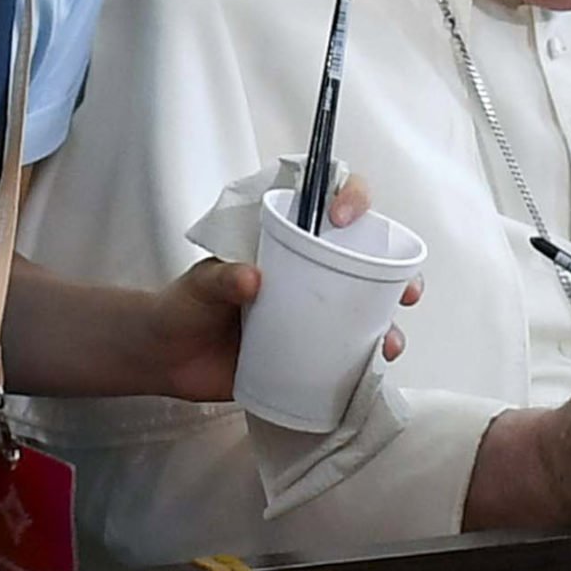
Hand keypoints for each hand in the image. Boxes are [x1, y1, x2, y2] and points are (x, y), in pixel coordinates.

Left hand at [177, 175, 417, 400]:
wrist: (164, 358)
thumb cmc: (181, 307)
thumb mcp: (199, 285)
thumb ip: (221, 279)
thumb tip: (251, 279)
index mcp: (286, 245)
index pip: (329, 205)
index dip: (351, 198)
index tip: (341, 217)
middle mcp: (308, 277)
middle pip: (367, 263)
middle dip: (398, 273)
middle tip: (406, 290)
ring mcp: (311, 317)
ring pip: (366, 314)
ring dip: (390, 327)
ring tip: (389, 342)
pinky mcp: (306, 356)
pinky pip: (346, 359)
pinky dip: (365, 366)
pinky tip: (373, 371)